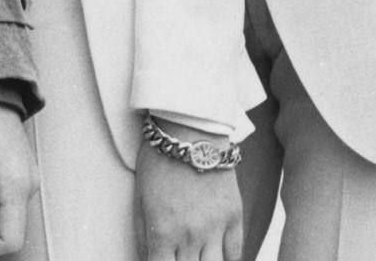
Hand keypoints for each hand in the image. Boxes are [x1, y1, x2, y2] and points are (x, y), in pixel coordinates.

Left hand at [134, 129, 242, 260]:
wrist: (190, 128)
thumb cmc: (159, 161)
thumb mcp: (140, 200)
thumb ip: (144, 238)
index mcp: (163, 232)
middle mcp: (191, 235)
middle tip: (180, 257)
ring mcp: (215, 227)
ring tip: (199, 257)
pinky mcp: (234, 215)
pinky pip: (235, 253)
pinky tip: (218, 257)